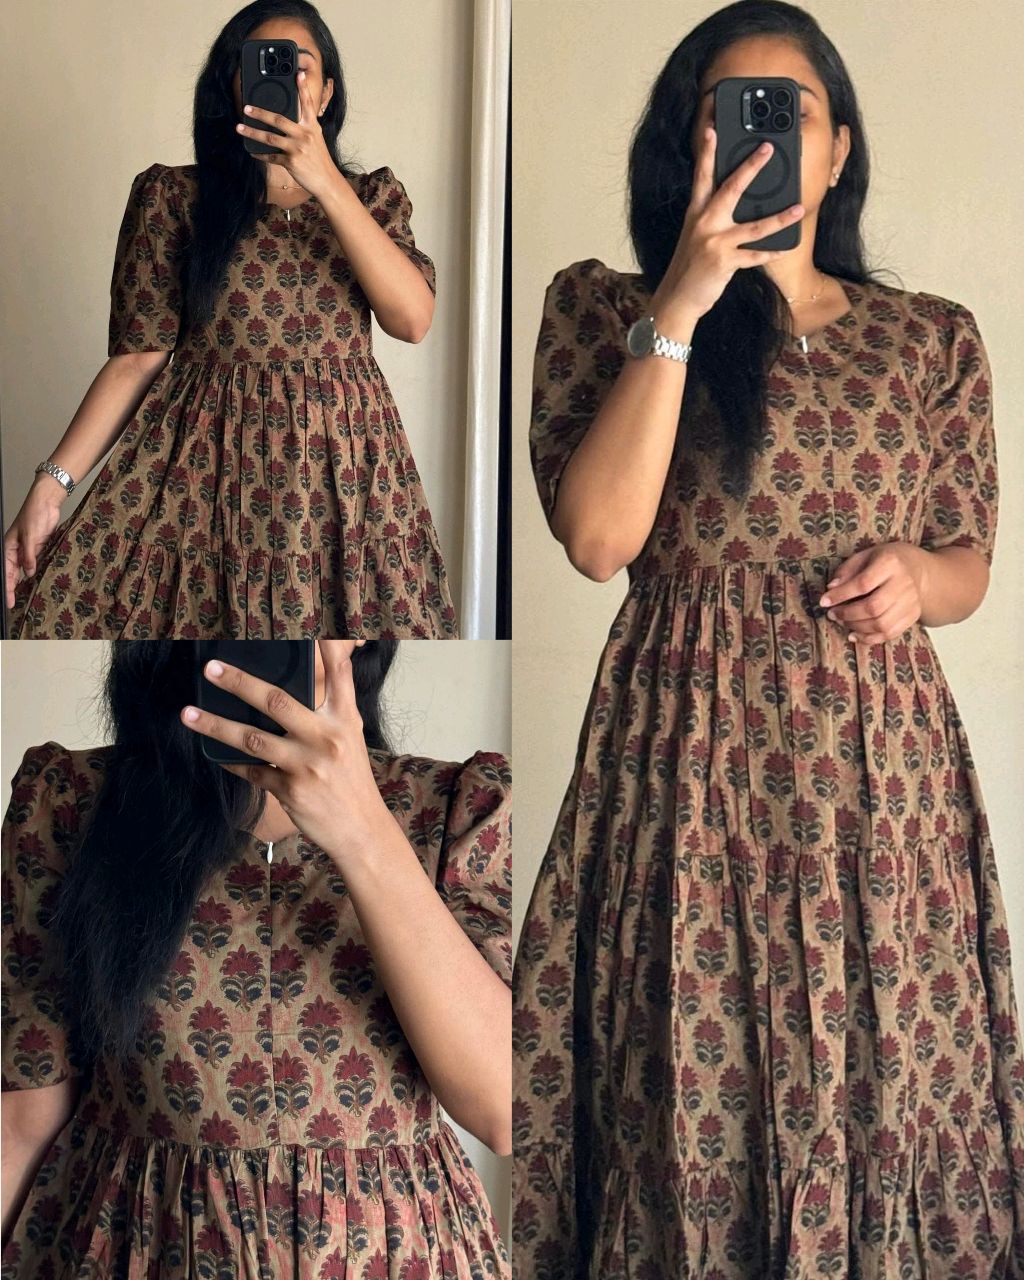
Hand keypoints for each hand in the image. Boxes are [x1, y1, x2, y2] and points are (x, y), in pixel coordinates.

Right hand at [3, 482, 64, 608]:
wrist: (47, 503)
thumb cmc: (34, 515)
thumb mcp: (30, 536)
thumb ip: (29, 555)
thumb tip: (28, 573)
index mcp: (9, 548)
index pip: (6, 572)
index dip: (7, 587)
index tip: (8, 600)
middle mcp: (17, 551)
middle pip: (12, 574)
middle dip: (12, 588)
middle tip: (13, 604)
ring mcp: (28, 550)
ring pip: (23, 571)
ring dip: (23, 582)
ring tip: (24, 597)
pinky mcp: (39, 549)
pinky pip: (35, 564)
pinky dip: (35, 572)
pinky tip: (37, 582)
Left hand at [179, 639, 397, 865]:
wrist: (361, 829)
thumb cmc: (350, 778)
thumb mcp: (350, 737)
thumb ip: (330, 709)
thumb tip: (295, 684)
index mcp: (345, 718)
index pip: (338, 672)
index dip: (324, 645)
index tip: (305, 624)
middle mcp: (327, 737)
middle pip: (277, 701)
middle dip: (240, 683)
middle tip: (210, 668)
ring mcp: (307, 765)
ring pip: (252, 739)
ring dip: (215, 725)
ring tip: (188, 714)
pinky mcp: (290, 790)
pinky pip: (251, 771)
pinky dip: (229, 761)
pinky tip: (212, 753)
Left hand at [235, 69, 337, 201]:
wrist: (327, 181)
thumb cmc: (319, 159)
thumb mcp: (316, 139)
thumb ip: (304, 127)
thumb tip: (285, 120)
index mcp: (312, 127)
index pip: (307, 104)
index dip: (303, 88)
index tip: (297, 74)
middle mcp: (304, 135)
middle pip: (279, 120)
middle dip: (260, 113)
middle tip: (246, 107)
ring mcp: (297, 149)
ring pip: (270, 137)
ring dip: (252, 132)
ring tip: (240, 127)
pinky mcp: (291, 163)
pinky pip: (271, 156)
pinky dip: (260, 154)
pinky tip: (252, 152)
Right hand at [651, 124, 804, 326]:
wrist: (677, 298)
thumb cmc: (689, 267)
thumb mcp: (695, 236)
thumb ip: (712, 218)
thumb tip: (740, 204)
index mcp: (696, 213)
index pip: (702, 177)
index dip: (707, 153)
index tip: (713, 131)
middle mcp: (704, 223)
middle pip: (730, 189)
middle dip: (750, 168)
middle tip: (767, 149)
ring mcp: (714, 243)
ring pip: (753, 227)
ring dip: (778, 218)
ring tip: (798, 208)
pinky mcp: (723, 263)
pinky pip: (753, 256)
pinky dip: (769, 253)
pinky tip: (783, 248)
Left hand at [818, 542, 928, 645]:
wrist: (918, 569)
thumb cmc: (886, 561)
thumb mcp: (865, 556)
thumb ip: (847, 570)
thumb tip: (831, 588)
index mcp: (891, 563)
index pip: (863, 584)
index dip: (841, 595)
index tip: (824, 602)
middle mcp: (904, 583)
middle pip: (873, 607)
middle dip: (847, 614)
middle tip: (832, 614)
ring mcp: (911, 602)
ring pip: (881, 624)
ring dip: (856, 627)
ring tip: (842, 621)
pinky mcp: (913, 615)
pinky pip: (890, 633)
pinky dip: (870, 638)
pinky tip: (854, 635)